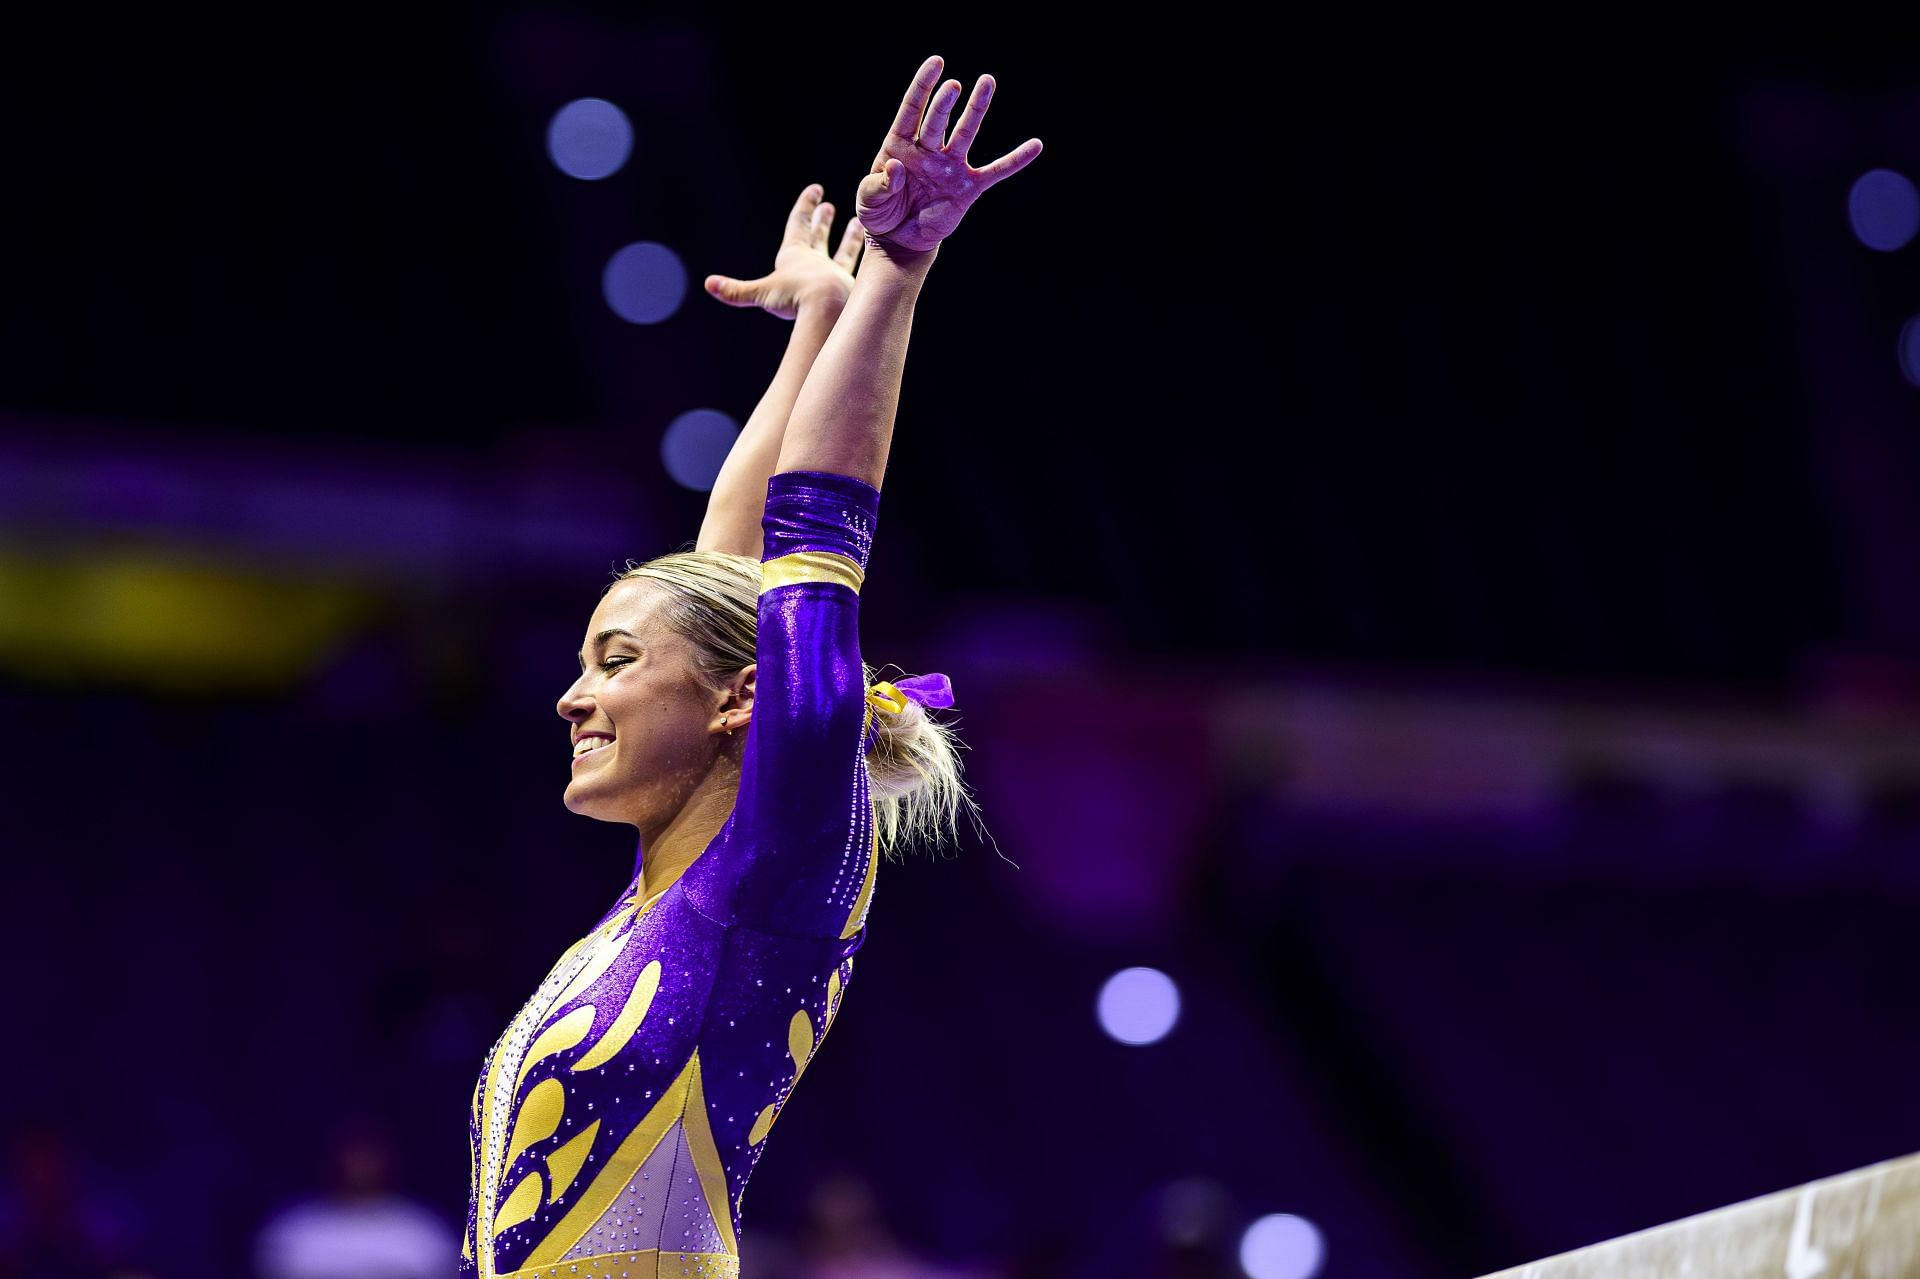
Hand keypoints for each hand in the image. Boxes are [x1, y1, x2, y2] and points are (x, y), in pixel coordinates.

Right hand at [704, 182, 865, 319]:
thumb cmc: (794, 299)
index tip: (815, 190)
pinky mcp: (852, 290)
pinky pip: (860, 274)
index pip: (799, 225)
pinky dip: (865, 266)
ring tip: (857, 225)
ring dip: (849, 238)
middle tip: (828, 206)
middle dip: (821, 220)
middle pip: (819, 236)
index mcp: (795, 256)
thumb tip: (708, 284)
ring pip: (845, 252)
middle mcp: (817, 262)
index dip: (805, 207)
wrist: (828, 308)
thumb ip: (737, 291)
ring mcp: (836, 275)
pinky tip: (875, 259)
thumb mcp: (762, 294)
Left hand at [856, 54, 1042, 257]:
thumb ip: (880, 184)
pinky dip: (1015, 160)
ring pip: (965, 133)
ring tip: (987, 82)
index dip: (923, 86)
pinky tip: (1035, 145)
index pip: (912, 109)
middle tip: (954, 86)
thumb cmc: (880, 214)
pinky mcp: (967, 188)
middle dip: (945, 102)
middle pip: (938, 120)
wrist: (898, 240)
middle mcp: (927, 150)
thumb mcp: (869, 200)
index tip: (936, 63)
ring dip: (976, 109)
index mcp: (900, 145)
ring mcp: (950, 166)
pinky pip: (995, 172)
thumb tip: (896, 167)